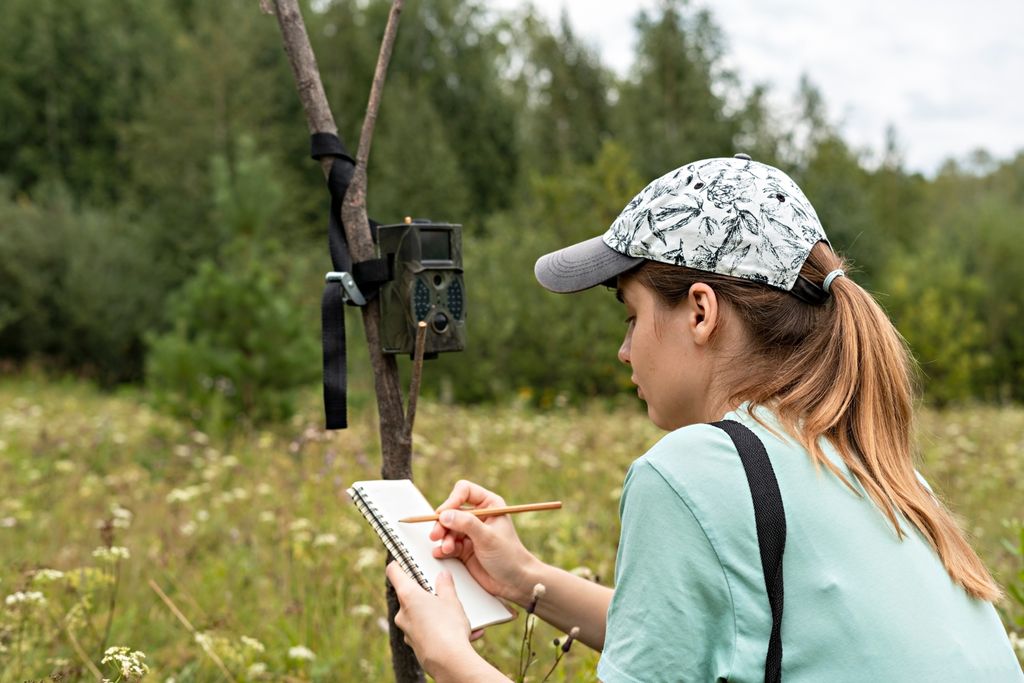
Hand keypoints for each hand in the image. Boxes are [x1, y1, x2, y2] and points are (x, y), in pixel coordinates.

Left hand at [386, 562, 480, 676]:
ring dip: (436, 613)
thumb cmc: (448, 627)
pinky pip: (428, 632)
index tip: (403, 559)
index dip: (398, 563)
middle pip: (409, 595)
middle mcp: (402, 613)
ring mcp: (407, 631)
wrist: (449, 662)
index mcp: (408, 596)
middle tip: (442, 590)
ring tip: (461, 616)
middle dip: (426, 592)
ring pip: (420, 615)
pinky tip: (464, 633)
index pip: (394, 572)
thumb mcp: (452, 601)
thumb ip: (446, 586)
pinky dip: (441, 630)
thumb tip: (443, 576)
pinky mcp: (415, 645)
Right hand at [430, 480, 539, 605]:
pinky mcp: (464, 548)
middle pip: (452, 510)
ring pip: (447, 528)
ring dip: (444, 538)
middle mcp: (478, 516)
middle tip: (437, 534)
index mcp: (489, 505)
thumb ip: (466, 524)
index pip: (464, 491)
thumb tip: (444, 514)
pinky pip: (448, 543)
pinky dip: (443, 548)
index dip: (452, 500)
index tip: (444, 514)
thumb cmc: (509, 556)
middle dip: (443, 523)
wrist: (514, 582)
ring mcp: (470, 532)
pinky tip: (441, 553)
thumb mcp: (487, 537)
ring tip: (447, 548)